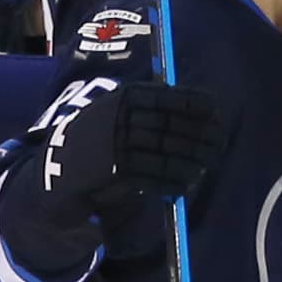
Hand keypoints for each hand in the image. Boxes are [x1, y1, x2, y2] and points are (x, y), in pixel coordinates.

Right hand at [36, 79, 224, 214]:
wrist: (61, 168)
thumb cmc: (103, 138)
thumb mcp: (122, 112)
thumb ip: (155, 107)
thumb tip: (206, 109)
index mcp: (125, 97)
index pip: (168, 97)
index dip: (195, 103)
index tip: (215, 110)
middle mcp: (122, 116)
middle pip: (173, 125)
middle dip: (201, 135)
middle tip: (220, 142)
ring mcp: (118, 143)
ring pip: (167, 152)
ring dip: (193, 161)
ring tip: (206, 165)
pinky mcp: (117, 170)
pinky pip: (155, 175)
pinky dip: (174, 181)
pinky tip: (186, 184)